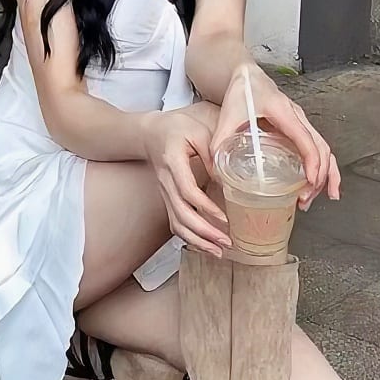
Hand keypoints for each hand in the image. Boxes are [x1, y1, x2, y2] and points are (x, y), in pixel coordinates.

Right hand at [142, 111, 231, 256]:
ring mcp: (164, 192)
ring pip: (176, 223)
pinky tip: (206, 244)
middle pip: (180, 213)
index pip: (186, 190)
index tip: (224, 218)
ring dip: (196, 240)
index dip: (205, 207)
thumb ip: (214, 153)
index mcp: (172, 161)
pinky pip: (176, 222)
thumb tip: (230, 180)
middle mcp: (165, 181)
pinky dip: (190, 237)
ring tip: (218, 250)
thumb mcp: (198, 131)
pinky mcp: (168, 199)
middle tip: (225, 242)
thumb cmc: (176, 128)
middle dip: (203, 232)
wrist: (150, 133)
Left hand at [212, 65, 340, 207]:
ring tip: (311, 200)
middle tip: (304, 200)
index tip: (310, 182)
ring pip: (324, 150)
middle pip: (321, 148)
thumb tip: (216, 169)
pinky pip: (316, 148)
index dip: (311, 162)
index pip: (305, 139)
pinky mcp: (298, 128)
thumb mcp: (227, 114)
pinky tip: (318, 185)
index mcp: (283, 112)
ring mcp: (301, 122)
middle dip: (318, 176)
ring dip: (324, 175)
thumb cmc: (240, 90)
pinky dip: (322, 167)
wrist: (246, 74)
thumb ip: (220, 140)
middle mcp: (298, 117)